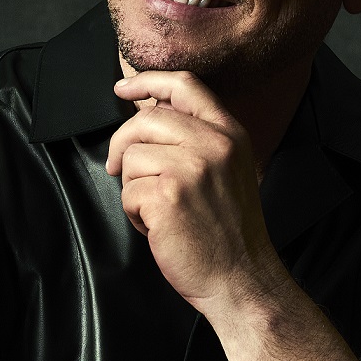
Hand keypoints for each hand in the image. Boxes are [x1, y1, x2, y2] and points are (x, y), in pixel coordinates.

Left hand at [106, 71, 283, 311]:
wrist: (242, 279)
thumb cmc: (230, 233)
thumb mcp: (229, 171)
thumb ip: (199, 139)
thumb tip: (149, 116)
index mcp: (230, 134)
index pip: (185, 86)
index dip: (148, 81)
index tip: (123, 88)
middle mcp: (213, 144)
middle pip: (146, 119)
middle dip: (123, 146)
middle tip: (119, 169)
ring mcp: (190, 168)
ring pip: (132, 157)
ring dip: (134, 188)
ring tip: (160, 211)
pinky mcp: (167, 195)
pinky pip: (127, 191)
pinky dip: (135, 214)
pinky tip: (159, 228)